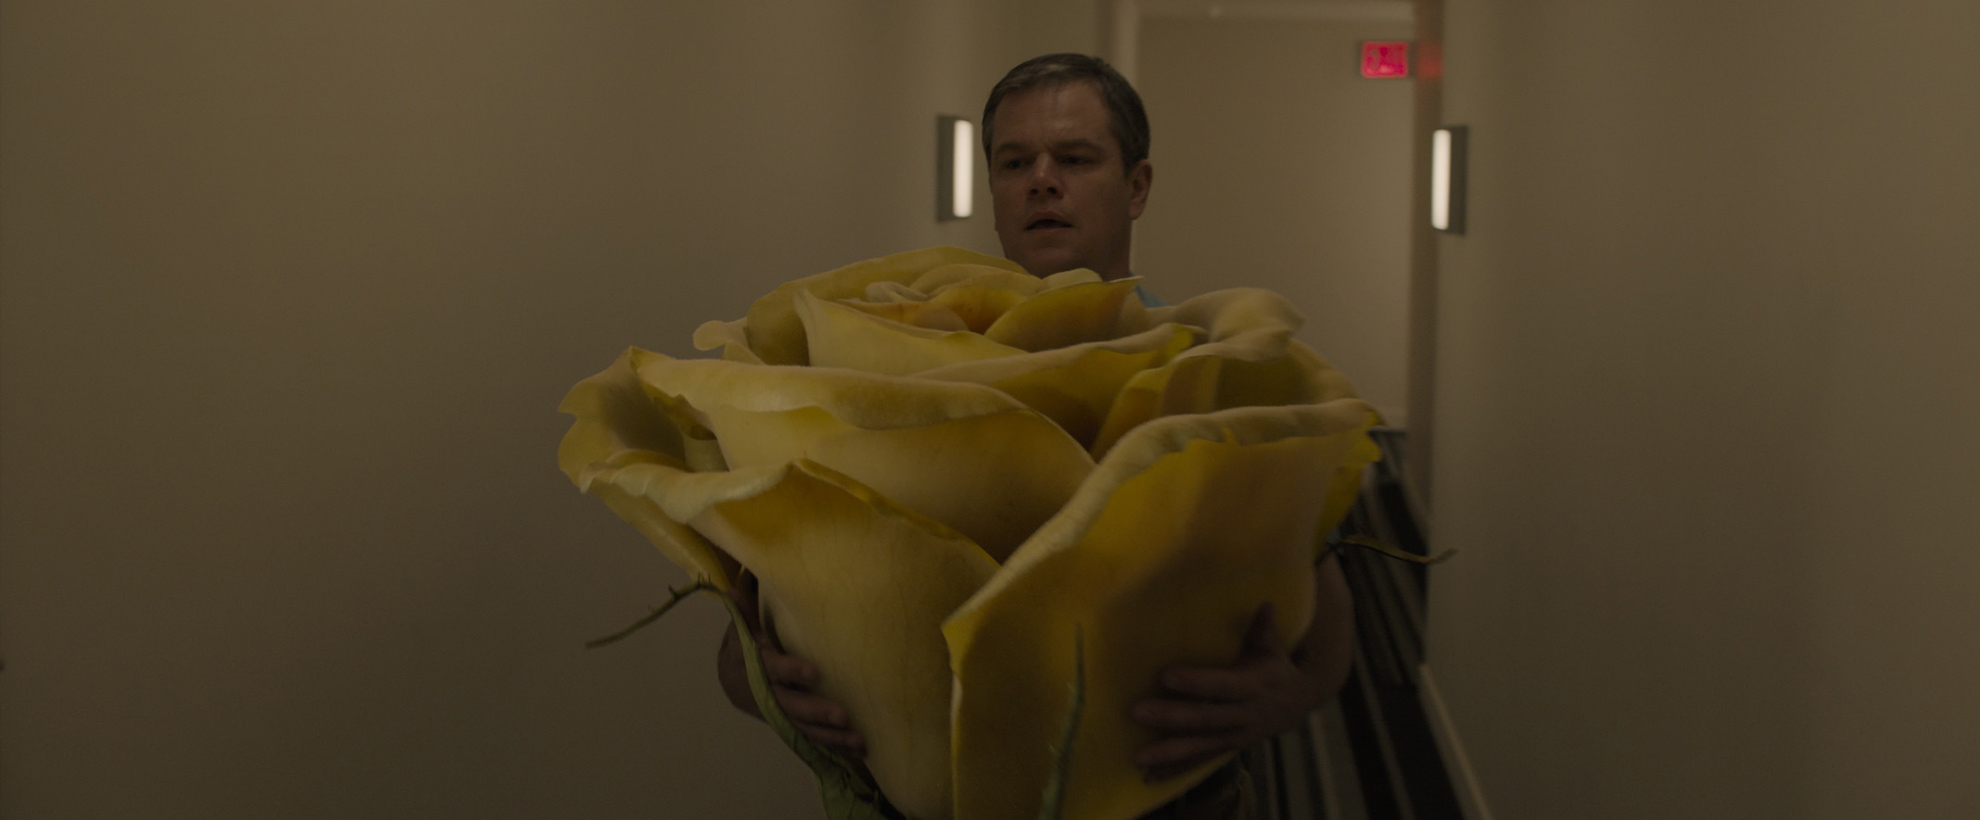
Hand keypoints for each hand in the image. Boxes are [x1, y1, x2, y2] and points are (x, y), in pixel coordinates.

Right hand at [717, 570, 866, 760]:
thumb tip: (736, 587)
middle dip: (818, 712)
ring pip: (807, 729)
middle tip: (844, 716)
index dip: (791, 671)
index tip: (813, 672)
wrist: (732, 680)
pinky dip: (836, 747)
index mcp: (758, 669)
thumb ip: (744, 612)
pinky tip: (859, 753)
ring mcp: (783, 714)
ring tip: (860, 742)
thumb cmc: (745, 648)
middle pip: (794, 707)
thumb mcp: (742, 629)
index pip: (774, 670)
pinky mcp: (793, 724)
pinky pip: (815, 738)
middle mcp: (771, 695)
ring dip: (833, 737)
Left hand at [1128, 603, 1321, 782]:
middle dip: (1170, 717)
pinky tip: (1149, 776)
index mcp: (1252, 686)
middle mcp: (1244, 714)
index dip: (1195, 682)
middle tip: (1136, 711)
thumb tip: (1266, 603)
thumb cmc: (1276, 665)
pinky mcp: (1229, 748)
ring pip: (1201, 746)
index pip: (1221, 685)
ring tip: (1138, 756)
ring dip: (1169, 752)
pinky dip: (1175, 770)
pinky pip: (1201, 761)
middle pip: (1204, 718)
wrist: (1301, 701)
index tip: (1165, 675)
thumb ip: (1263, 627)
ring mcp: (1236, 735)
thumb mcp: (1272, 646)